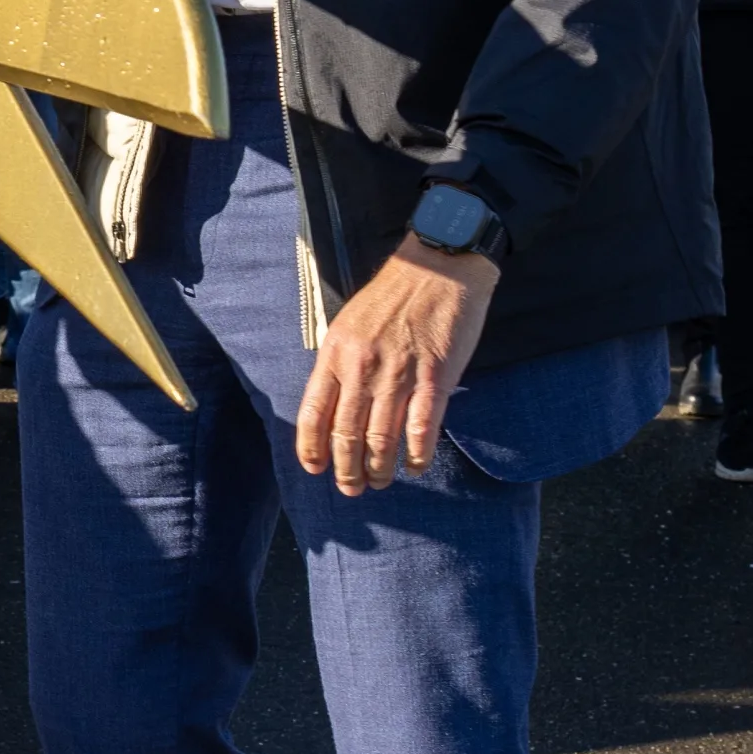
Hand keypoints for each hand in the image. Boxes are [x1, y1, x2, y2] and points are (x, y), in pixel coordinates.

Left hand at [294, 235, 498, 494]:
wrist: (440, 266)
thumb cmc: (393, 294)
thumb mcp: (350, 322)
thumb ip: (340, 362)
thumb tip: (332, 405)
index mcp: (335, 353)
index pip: (313, 413)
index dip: (312, 448)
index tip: (316, 469)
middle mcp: (362, 367)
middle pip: (346, 434)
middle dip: (346, 469)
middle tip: (352, 488)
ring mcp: (398, 373)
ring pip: (381, 438)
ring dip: (379, 468)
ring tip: (380, 481)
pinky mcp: (435, 376)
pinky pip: (421, 428)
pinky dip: (415, 454)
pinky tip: (413, 465)